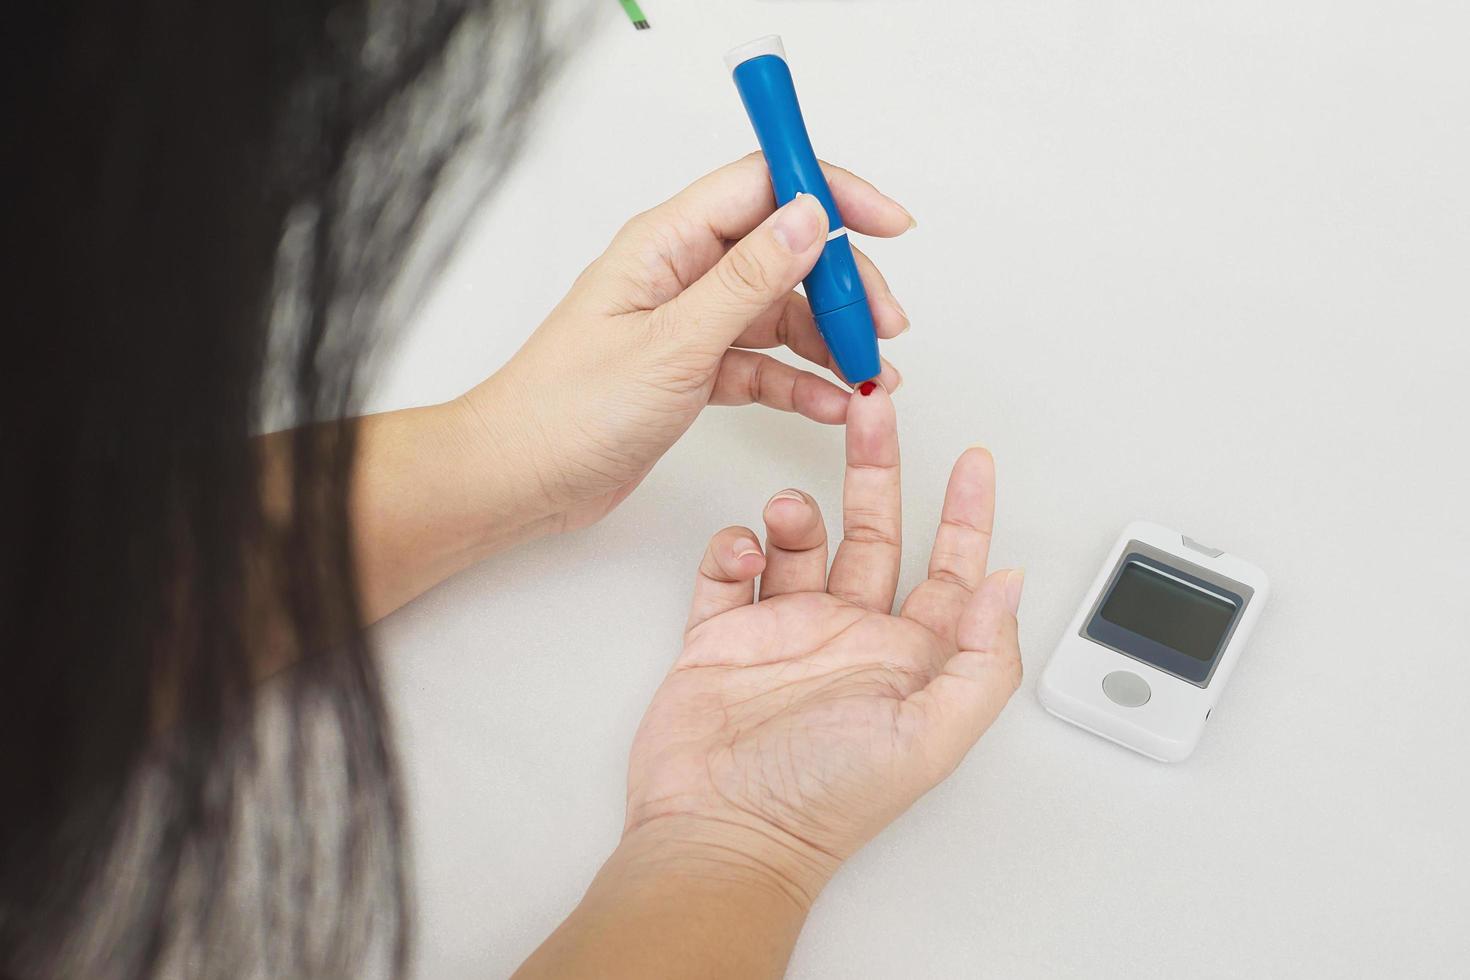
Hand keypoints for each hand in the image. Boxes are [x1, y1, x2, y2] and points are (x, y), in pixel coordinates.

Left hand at [456, 153, 913, 535]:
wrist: (520, 479)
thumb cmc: (567, 410)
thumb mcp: (673, 343)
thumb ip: (748, 280)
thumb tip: (810, 217)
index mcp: (666, 242)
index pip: (764, 185)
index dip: (832, 193)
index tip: (888, 222)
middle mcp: (681, 273)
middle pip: (785, 251)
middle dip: (843, 285)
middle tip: (884, 327)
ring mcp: (689, 322)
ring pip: (780, 312)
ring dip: (830, 340)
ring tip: (869, 377)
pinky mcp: (692, 370)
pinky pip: (763, 363)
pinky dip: (801, 382)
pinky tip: (831, 405)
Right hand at [622, 385, 1023, 904]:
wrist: (720, 832)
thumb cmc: (824, 800)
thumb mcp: (930, 735)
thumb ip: (981, 659)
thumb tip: (1011, 583)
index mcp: (908, 659)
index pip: (951, 571)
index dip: (967, 514)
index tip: (974, 459)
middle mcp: (851, 638)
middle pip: (874, 532)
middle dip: (875, 469)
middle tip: (871, 410)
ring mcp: (785, 633)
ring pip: (799, 543)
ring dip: (797, 514)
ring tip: (789, 516)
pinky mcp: (722, 637)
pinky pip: (728, 571)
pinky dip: (732, 546)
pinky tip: (741, 553)